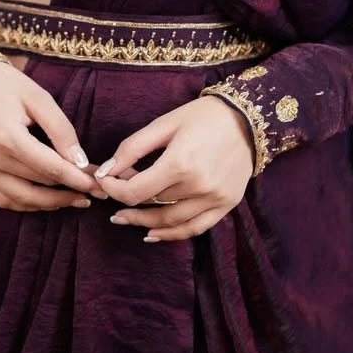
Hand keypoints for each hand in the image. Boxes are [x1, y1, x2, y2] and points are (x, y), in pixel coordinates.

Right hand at [0, 60, 107, 210]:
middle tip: (95, 190)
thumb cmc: (6, 85)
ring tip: (75, 199)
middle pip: (38, 184)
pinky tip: (46, 200)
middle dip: (70, 189)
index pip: (49, 168)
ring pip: (20, 199)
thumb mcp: (39, 98)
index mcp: (7, 136)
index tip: (98, 186)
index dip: (77, 180)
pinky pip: (2, 198)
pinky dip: (26, 203)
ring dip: (50, 203)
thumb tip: (81, 162)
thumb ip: (61, 130)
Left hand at [94, 96, 254, 242]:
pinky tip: (153, 234)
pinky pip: (195, 228)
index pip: (134, 191)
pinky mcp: (226, 205)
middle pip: (151, 205)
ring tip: (126, 218)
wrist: (249, 118)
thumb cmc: (203, 117)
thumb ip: (132, 148)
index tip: (104, 181)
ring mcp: (214, 199)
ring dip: (144, 223)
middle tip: (113, 196)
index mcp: (179, 164)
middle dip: (127, 200)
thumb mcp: (164, 124)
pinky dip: (172, 235)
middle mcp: (198, 186)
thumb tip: (105, 170)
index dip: (113, 189)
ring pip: (170, 222)